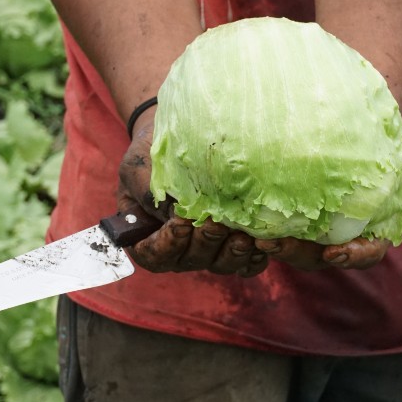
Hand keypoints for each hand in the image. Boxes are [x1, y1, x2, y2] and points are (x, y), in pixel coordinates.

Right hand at [117, 111, 268, 276]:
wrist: (180, 138)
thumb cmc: (151, 155)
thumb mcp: (139, 168)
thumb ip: (148, 192)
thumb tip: (173, 213)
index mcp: (150, 236)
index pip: (154, 256)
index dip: (166, 246)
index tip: (179, 223)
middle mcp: (181, 248)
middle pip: (191, 260)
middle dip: (204, 243)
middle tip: (214, 223)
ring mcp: (210, 248)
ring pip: (221, 264)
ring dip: (231, 252)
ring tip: (241, 235)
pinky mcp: (235, 242)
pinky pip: (248, 262)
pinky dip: (255, 256)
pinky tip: (262, 242)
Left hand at [254, 133, 401, 270]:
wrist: (353, 122)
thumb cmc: (387, 141)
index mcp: (370, 229)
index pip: (365, 253)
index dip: (352, 257)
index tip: (335, 253)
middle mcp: (337, 234)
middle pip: (316, 257)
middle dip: (295, 253)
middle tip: (273, 242)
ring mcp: (309, 225)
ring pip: (288, 246)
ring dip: (270, 244)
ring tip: (250, 234)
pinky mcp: (284, 210)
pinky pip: (268, 225)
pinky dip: (254, 224)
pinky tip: (236, 216)